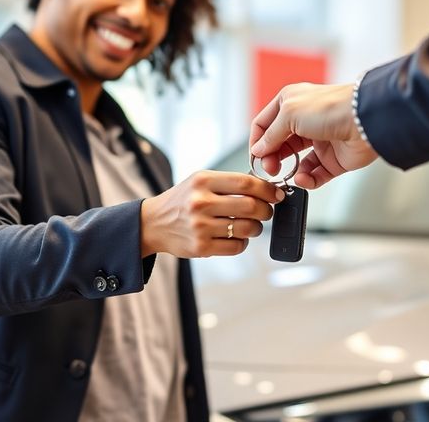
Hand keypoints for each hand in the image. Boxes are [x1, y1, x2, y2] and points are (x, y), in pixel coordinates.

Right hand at [140, 171, 285, 257]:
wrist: (153, 223)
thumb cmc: (183, 200)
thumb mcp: (199, 181)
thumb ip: (229, 183)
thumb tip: (266, 189)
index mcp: (203, 181)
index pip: (246, 183)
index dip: (267, 189)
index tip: (276, 194)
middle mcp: (200, 203)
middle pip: (251, 206)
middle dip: (266, 210)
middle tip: (266, 211)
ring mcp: (200, 227)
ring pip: (247, 228)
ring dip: (256, 228)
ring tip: (251, 225)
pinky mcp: (201, 247)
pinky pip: (236, 246)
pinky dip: (242, 242)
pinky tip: (236, 236)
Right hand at [249, 83, 378, 188]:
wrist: (365, 121)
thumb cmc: (331, 107)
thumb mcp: (289, 114)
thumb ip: (271, 134)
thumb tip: (259, 149)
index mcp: (291, 103)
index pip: (264, 124)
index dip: (257, 141)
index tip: (255, 156)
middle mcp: (304, 121)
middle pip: (278, 145)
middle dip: (270, 158)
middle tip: (269, 168)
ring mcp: (319, 141)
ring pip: (296, 162)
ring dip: (288, 171)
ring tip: (284, 176)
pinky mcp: (333, 159)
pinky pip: (314, 174)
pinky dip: (307, 180)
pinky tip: (303, 179)